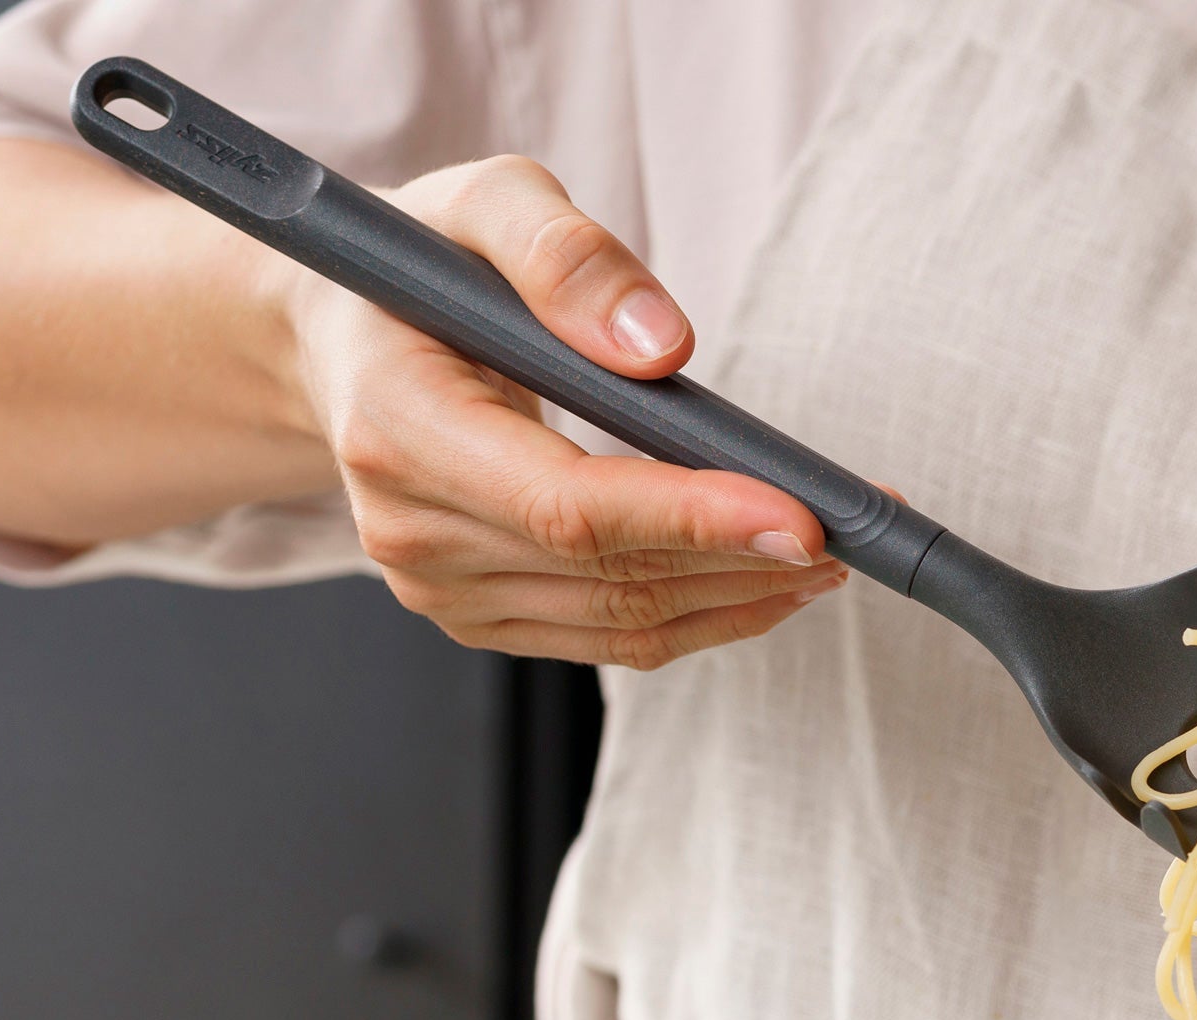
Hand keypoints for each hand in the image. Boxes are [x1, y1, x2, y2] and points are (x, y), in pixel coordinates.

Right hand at [280, 156, 845, 667]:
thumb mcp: (486, 202)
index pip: (569, 508)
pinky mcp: (480, 618)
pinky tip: (768, 582)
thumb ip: (567, 256)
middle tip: (854, 529)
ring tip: (831, 558)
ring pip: (625, 623)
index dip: (693, 519)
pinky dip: (704, 615)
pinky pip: (613, 640)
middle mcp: (412, 532)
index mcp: (398, 427)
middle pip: (614, 575)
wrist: (343, 344)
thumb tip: (663, 348)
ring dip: (743, 597)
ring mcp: (444, 591)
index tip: (802, 520)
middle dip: (749, 558)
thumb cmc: (421, 266)